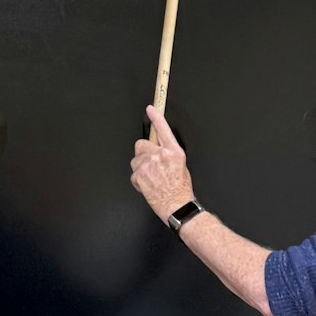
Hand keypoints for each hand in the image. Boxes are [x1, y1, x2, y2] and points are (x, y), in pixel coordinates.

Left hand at [130, 106, 194, 222]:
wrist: (177, 206)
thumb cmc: (181, 190)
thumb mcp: (181, 166)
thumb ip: (169, 154)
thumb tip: (160, 150)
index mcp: (174, 152)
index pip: (163, 129)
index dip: (156, 116)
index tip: (150, 109)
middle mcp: (160, 155)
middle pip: (141, 145)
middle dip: (143, 153)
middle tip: (151, 165)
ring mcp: (149, 165)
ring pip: (136, 160)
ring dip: (141, 168)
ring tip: (152, 178)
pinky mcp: (140, 175)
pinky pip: (134, 174)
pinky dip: (138, 180)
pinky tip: (148, 185)